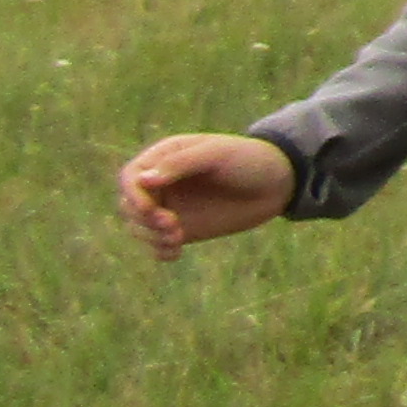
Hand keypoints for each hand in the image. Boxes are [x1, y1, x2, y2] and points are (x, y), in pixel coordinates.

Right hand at [115, 131, 294, 258]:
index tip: (150, 210)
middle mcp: (162, 183)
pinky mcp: (182, 229)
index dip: (133, 195)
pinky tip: (176, 251)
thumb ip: (180, 164)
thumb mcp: (216, 155)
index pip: (130, 177)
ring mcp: (171, 207)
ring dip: (150, 237)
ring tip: (178, 238)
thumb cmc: (248, 160)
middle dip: (144, 219)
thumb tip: (142, 180)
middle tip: (174, 225)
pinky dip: (159, 250)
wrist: (277, 183)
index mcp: (165, 157)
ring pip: (138, 227)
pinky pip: (156, 244)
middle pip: (129, 205)